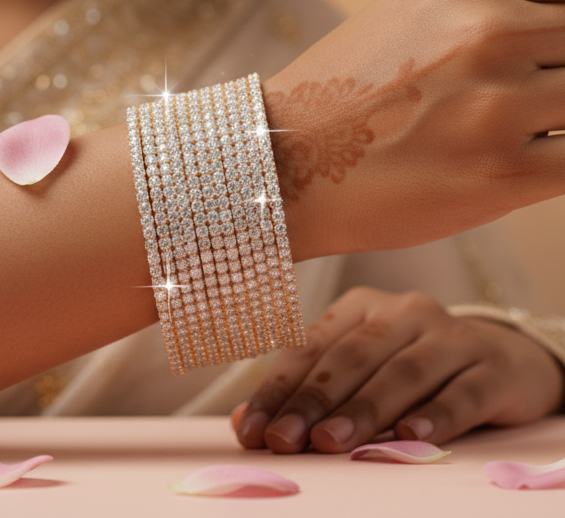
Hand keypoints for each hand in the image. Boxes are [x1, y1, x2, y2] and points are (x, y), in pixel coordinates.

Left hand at [232, 287, 564, 453]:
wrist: (503, 359)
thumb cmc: (413, 367)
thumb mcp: (361, 371)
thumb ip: (308, 392)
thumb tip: (243, 423)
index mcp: (361, 306)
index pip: (310, 347)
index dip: (278, 390)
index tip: (251, 431)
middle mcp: (404, 311)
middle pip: (351, 357)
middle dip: (312, 401)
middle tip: (283, 441)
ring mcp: (451, 335)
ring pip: (401, 373)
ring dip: (363, 410)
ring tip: (329, 442)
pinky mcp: (492, 367)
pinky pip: (460, 392)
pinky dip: (434, 414)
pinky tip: (408, 435)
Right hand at [263, 0, 564, 257]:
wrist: (282, 160)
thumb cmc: (349, 89)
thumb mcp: (420, 11)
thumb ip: (504, 1)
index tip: (557, 44)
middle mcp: (488, 29)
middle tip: (530, 92)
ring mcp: (496, 103)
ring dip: (561, 116)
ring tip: (517, 125)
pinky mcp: (501, 173)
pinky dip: (561, 159)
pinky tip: (524, 159)